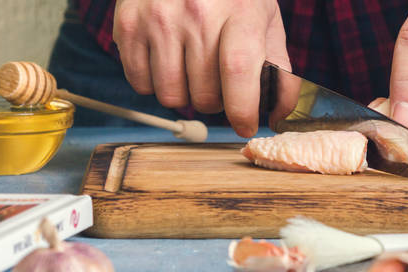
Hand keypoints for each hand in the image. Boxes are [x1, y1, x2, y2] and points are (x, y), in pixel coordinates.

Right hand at [113, 0, 291, 136]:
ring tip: (190, 70)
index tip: (245, 125)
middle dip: (214, 103)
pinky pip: (140, 83)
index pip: (239, 72)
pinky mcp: (128, 25)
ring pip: (170, 96)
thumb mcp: (264, 18)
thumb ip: (278, 67)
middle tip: (216, 84)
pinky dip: (154, 83)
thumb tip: (279, 114)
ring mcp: (158, 19)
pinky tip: (166, 60)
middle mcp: (196, 13)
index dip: (242, 110)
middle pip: (204, 94)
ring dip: (183, 95)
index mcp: (239, 10)